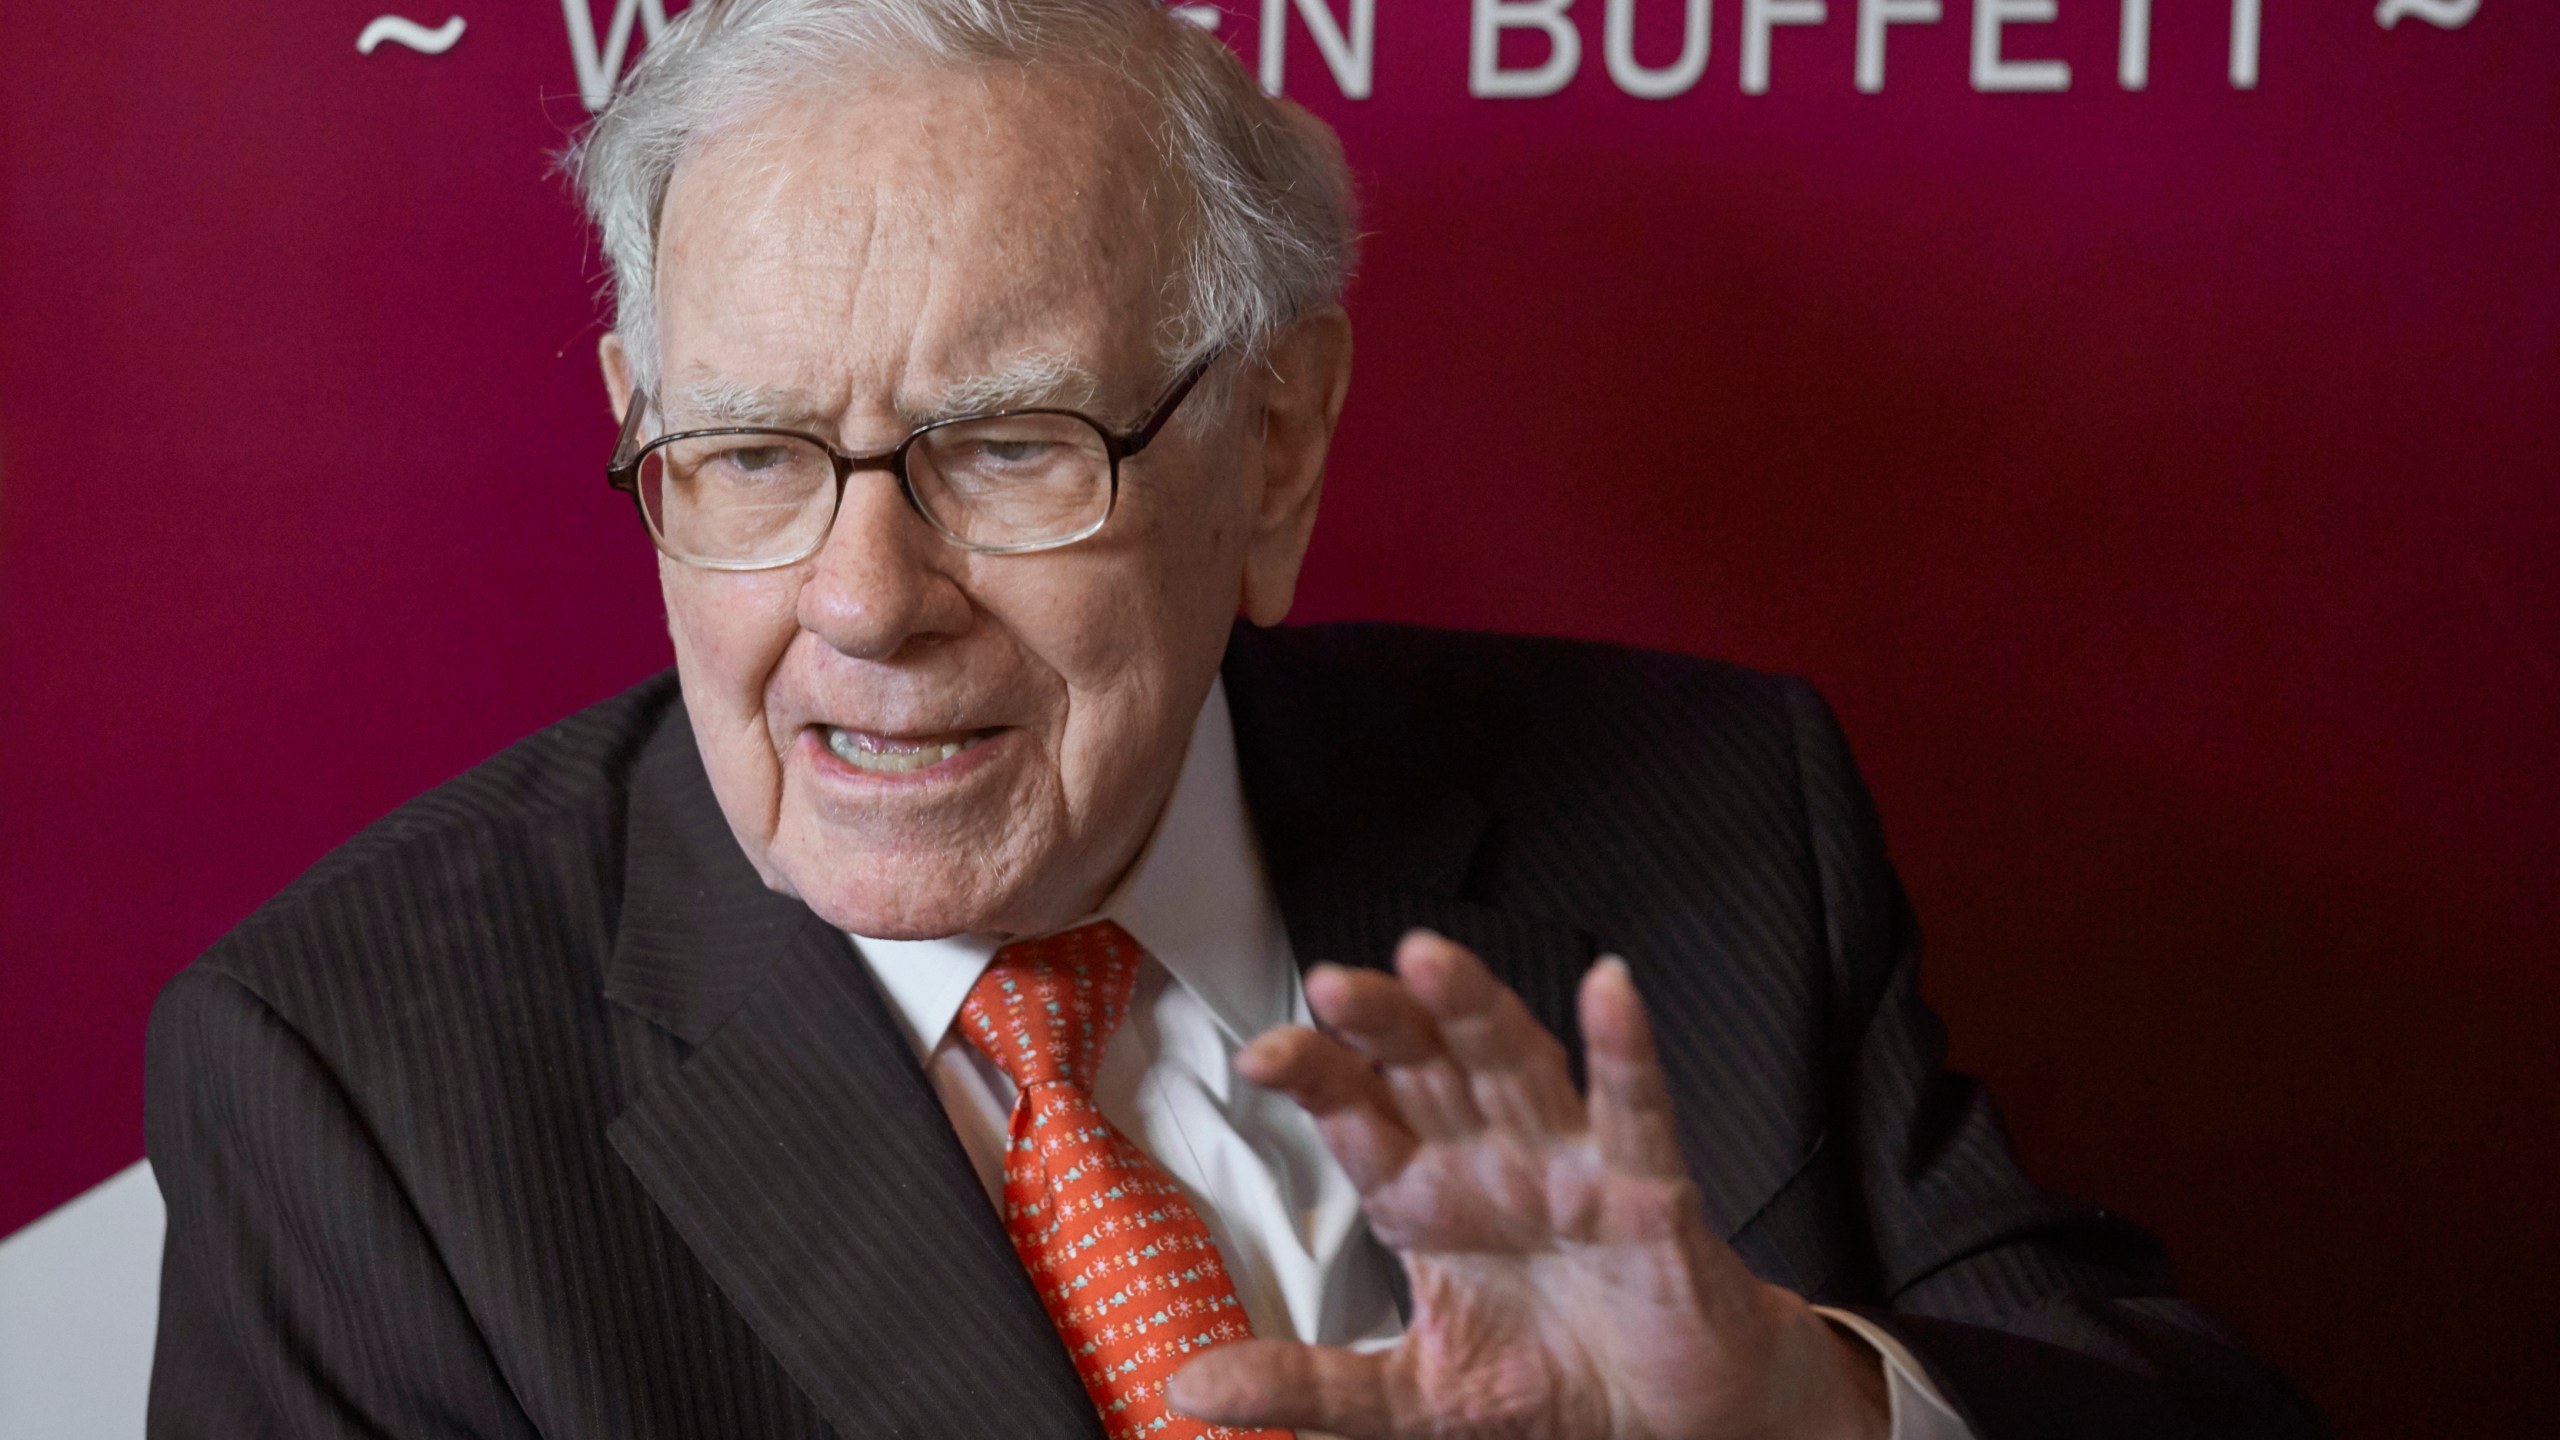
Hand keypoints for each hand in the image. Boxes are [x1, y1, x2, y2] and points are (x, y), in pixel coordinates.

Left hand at [1167, 931, 1887, 1439]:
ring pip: (1515, 1064)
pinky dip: (1625, 1050)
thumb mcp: (1410, 1398)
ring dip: (1476, 1009)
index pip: (1359, 1116)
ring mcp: (1569, 1166)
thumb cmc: (1550, 1385)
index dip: (1316, 1077)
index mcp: (1426, 1197)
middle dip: (1380, 1021)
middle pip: (1425, 1066)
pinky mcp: (1649, 1192)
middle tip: (1331, 984)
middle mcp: (1489, 1161)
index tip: (1261, 1055)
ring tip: (1430, 960)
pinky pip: (1635, 1112)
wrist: (1669, 1424)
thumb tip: (1190, 1388)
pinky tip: (1609, 990)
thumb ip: (1307, 1384)